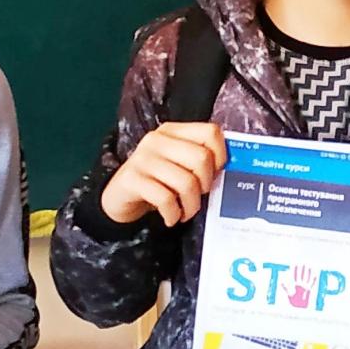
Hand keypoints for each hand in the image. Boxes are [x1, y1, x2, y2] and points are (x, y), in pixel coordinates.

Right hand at [100, 122, 226, 226]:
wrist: (119, 197)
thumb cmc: (156, 181)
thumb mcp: (176, 164)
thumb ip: (198, 160)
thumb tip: (230, 169)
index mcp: (172, 131)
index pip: (210, 132)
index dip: (221, 155)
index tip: (215, 173)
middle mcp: (157, 140)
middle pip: (201, 158)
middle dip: (206, 185)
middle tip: (198, 196)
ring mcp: (143, 158)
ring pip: (186, 182)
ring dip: (191, 206)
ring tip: (185, 212)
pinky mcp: (132, 179)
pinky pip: (165, 198)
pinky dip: (173, 213)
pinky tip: (171, 217)